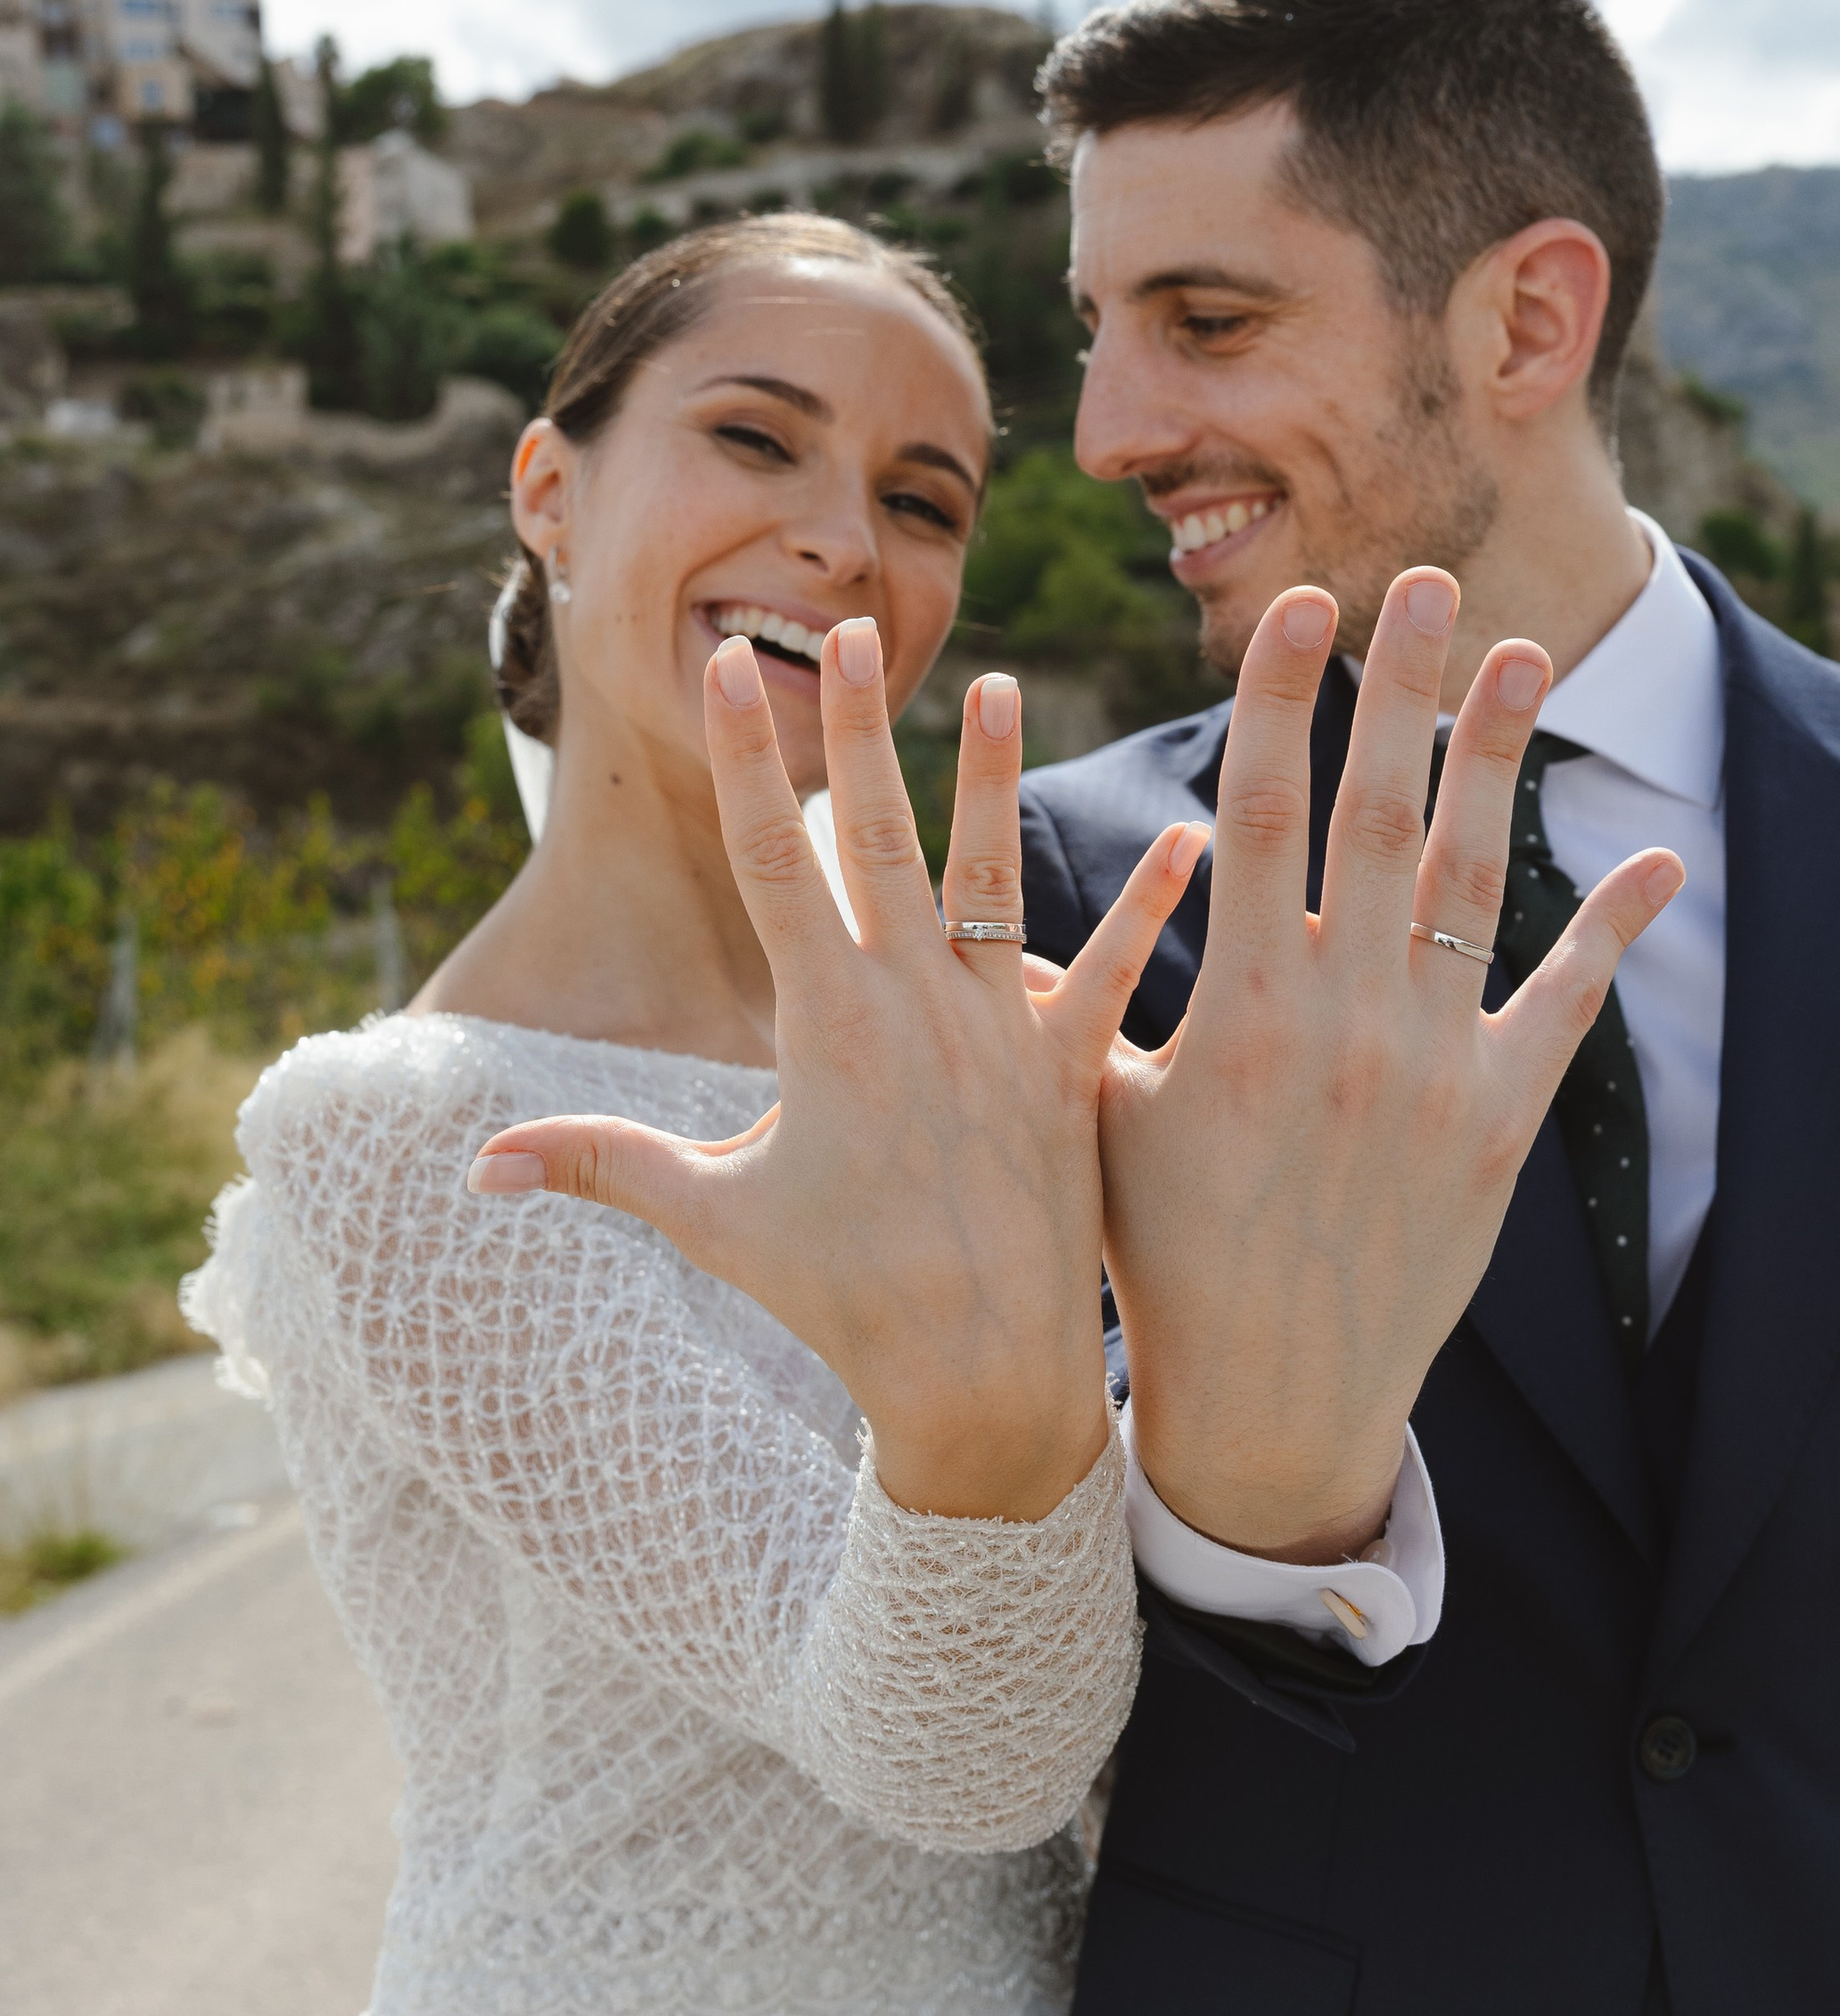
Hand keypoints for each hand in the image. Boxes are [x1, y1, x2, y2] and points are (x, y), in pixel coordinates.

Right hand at [470, 625, 1202, 1520]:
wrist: (976, 1384)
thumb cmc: (837, 1301)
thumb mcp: (711, 1220)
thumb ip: (598, 1167)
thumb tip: (471, 1167)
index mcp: (820, 1023)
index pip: (770, 858)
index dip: (749, 758)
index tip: (736, 667)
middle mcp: (910, 1008)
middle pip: (877, 837)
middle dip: (860, 729)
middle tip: (849, 631)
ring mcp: (998, 1033)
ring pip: (991, 877)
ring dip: (995, 778)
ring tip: (1002, 684)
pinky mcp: (1074, 1072)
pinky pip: (1115, 972)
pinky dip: (1150, 905)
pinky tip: (1190, 835)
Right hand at [1100, 570, 1682, 1561]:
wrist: (1268, 1399)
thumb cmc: (1160, 1253)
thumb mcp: (1108, 1111)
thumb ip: (1105, 988)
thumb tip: (1094, 866)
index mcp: (1239, 1007)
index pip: (1258, 812)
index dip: (1279, 697)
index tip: (1298, 604)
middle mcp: (1342, 1021)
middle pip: (1380, 815)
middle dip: (1399, 687)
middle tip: (1425, 579)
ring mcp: (1431, 1070)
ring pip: (1476, 882)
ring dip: (1503, 760)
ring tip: (1523, 656)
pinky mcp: (1500, 1125)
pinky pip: (1564, 1006)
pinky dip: (1613, 930)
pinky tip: (1655, 856)